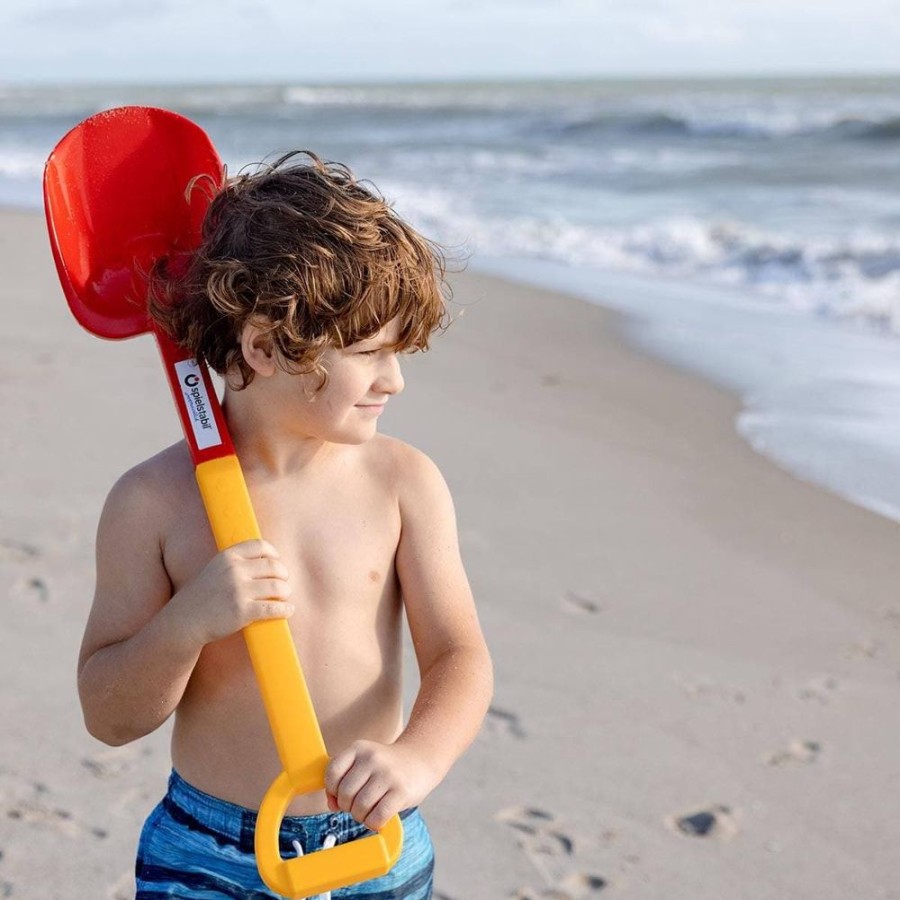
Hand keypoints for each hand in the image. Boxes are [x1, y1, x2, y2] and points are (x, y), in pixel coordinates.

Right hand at [168, 539, 293, 646]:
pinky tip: (288, 610)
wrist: (185, 621)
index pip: (260, 546)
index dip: (273, 554)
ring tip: (284, 596)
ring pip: (277, 587)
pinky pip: (273, 608)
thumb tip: (268, 560)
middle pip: (273, 566)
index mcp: (228, 557)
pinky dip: (285, 609)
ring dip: (285, 592)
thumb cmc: (203, 596)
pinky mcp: (243, 611)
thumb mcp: (215, 569)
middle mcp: (234, 570)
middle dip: (283, 575)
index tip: (277, 561)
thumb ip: (236, 563)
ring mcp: (239, 591)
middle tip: (283, 583)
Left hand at [324, 740, 438, 830]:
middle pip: (345, 794)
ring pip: (360, 808)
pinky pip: (377, 817)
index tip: (342, 794)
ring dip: (361, 816)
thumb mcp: (363, 763)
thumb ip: (343, 780)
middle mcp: (372, 758)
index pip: (332, 772)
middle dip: (348, 806)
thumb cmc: (385, 767)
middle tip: (359, 804)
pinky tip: (379, 817)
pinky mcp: (401, 791)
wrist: (421, 759)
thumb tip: (332, 805)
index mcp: (359, 748)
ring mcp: (388, 774)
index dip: (332, 790)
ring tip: (369, 810)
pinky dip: (373, 823)